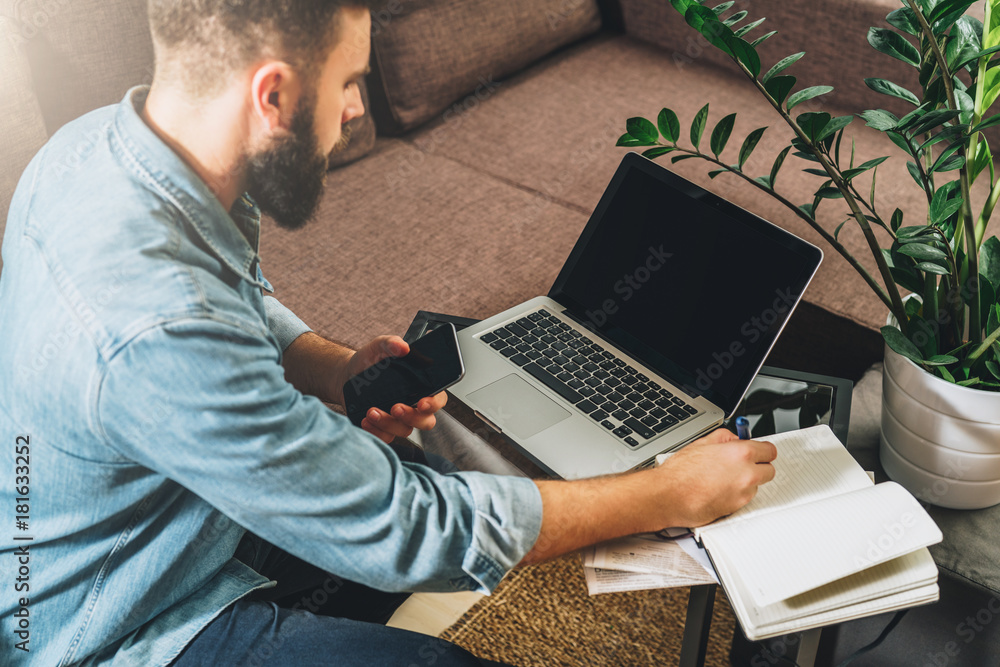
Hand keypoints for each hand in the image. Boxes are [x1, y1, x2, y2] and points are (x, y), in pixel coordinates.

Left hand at [338, 335, 447, 443]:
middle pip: (426, 421)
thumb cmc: (369, 362)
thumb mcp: (379, 347)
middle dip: (412, 417)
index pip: (438, 399)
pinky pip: (386, 437)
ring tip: (372, 411)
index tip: (422, 402)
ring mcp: (399, 419)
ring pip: (405, 430)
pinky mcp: (384, 428)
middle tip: (396, 407)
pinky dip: (376, 432)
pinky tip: (366, 420)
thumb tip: (403, 347)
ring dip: (388, 424)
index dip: (434, 403)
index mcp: (420, 386)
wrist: (346, 375)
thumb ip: (391, 343)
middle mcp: (413, 405)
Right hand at [656, 428, 776, 527]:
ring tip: (723, 478)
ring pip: (756, 485)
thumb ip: (724, 438)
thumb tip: (734, 438)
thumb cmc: (680, 472)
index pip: (770, 451)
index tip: (757, 452)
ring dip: (746, 481)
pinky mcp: (737, 508)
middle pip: (769, 470)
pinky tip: (719, 489)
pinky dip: (736, 494)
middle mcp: (747, 474)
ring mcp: (744, 493)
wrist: (669, 496)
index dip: (762, 450)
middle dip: (758, 466)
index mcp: (741, 453)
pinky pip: (744, 498)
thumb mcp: (702, 443)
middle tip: (742, 465)